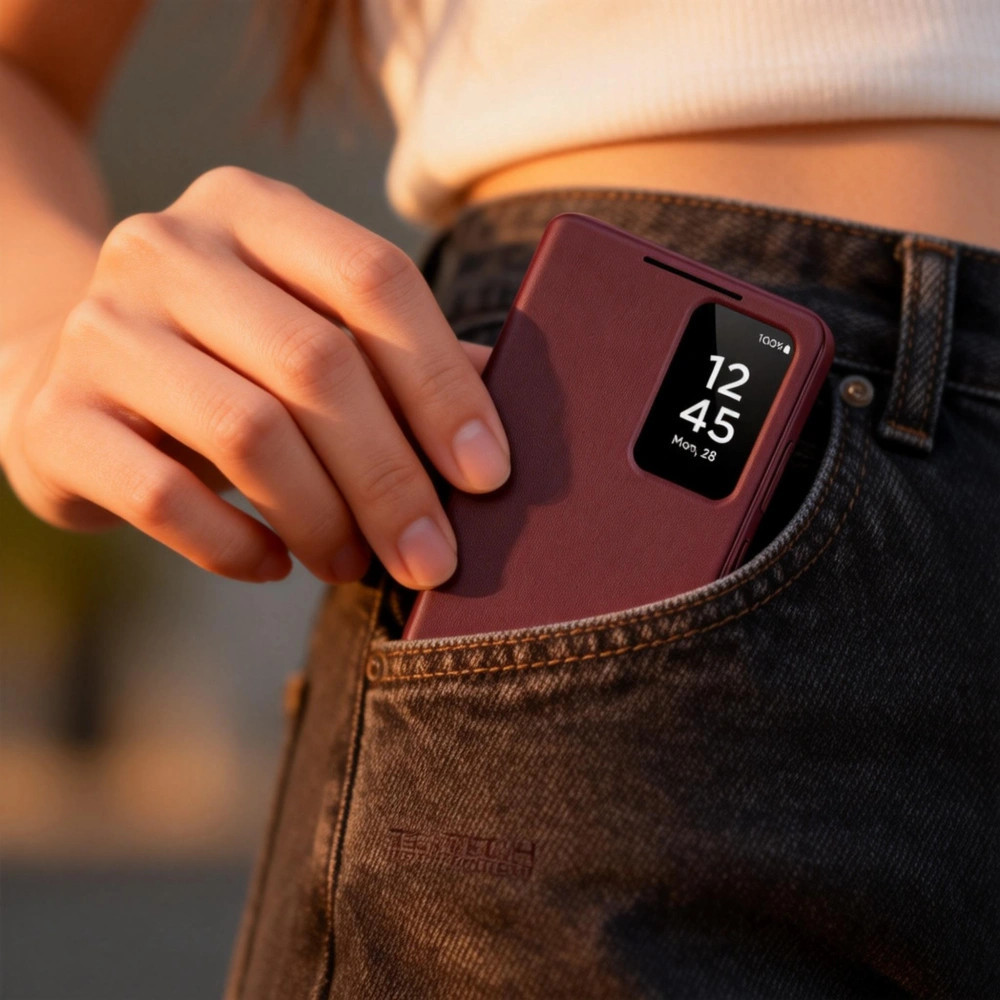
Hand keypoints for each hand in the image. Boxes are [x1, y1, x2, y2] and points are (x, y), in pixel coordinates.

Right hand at [1, 166, 509, 587]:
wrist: (71, 382)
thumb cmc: (229, 364)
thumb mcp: (310, 332)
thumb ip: (397, 363)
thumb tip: (493, 439)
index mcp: (252, 209)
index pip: (374, 279)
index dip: (443, 383)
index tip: (488, 475)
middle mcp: (169, 247)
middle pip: (318, 365)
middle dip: (393, 479)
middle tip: (433, 557)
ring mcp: (102, 326)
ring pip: (249, 434)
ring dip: (324, 520)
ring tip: (354, 563)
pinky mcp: (57, 415)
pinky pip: (166, 499)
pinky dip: (237, 546)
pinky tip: (273, 564)